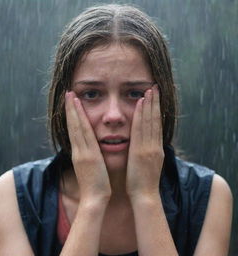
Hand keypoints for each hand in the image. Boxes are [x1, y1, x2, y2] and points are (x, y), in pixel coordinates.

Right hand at [65, 91, 110, 203]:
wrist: (95, 199)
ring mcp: (82, 152)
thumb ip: (89, 157)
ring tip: (71, 96)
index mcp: (80, 154)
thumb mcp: (90, 168)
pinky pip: (84, 134)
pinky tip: (78, 109)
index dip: (73, 117)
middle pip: (73, 126)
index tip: (72, 104)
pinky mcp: (88, 155)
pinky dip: (80, 120)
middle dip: (70, 109)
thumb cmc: (95, 185)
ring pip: (76, 127)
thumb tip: (90, 149)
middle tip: (68, 93)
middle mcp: (79, 150)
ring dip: (73, 111)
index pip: (75, 131)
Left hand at [126, 85, 163, 200]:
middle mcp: (154, 145)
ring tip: (149, 90)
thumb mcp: (150, 164)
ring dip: (150, 105)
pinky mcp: (141, 150)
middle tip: (155, 87)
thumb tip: (148, 143)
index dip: (156, 110)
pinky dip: (142, 116)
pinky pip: (141, 129)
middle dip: (155, 103)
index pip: (156, 125)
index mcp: (156, 148)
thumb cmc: (144, 182)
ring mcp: (149, 147)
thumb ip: (149, 152)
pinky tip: (140, 104)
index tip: (155, 98)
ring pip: (150, 121)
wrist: (144, 196)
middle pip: (155, 120)